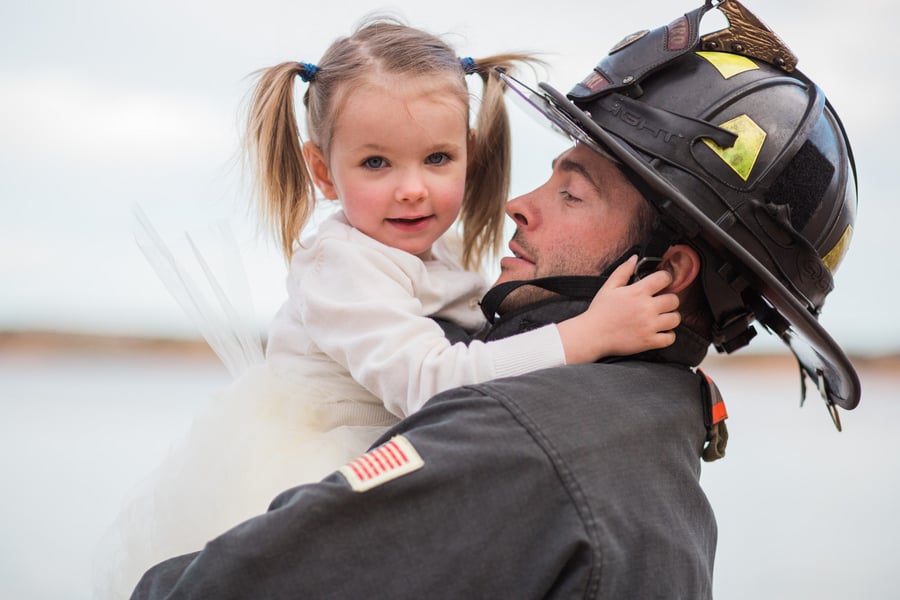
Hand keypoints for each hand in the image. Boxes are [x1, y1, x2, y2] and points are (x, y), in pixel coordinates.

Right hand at [556, 256, 680, 363]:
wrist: (592, 335)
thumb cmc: (599, 311)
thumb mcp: (608, 287)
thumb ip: (623, 271)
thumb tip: (635, 258)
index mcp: (637, 292)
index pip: (664, 278)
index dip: (665, 278)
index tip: (662, 283)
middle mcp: (646, 308)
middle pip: (674, 300)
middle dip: (669, 299)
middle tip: (661, 302)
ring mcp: (649, 326)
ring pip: (675, 319)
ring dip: (670, 317)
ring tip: (661, 317)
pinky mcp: (649, 341)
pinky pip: (670, 338)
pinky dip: (668, 335)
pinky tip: (660, 331)